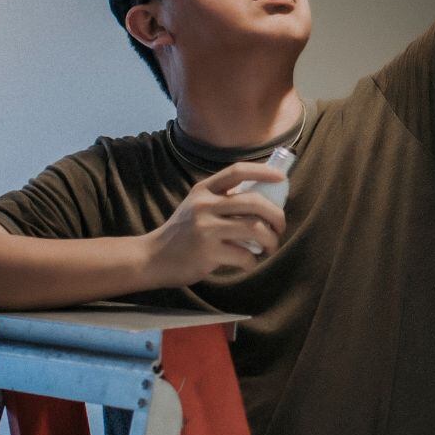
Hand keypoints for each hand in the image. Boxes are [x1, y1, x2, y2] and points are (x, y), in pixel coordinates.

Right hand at [141, 162, 286, 286]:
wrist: (153, 258)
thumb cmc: (183, 232)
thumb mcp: (197, 207)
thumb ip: (222, 200)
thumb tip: (264, 198)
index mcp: (203, 190)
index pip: (237, 172)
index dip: (262, 171)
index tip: (281, 178)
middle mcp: (204, 205)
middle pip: (254, 202)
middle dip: (277, 215)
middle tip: (280, 227)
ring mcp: (206, 229)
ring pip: (255, 229)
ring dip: (271, 240)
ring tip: (270, 247)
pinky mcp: (207, 253)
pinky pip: (244, 255)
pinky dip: (253, 261)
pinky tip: (249, 263)